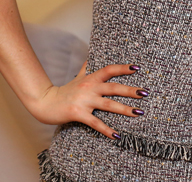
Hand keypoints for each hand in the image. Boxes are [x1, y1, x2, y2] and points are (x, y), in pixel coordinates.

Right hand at [29, 62, 148, 139]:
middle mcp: (89, 88)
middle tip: (145, 93)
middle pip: (113, 87)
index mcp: (91, 78)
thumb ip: (86, 68)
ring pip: (108, 105)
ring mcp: (84, 101)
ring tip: (139, 113)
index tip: (137, 68)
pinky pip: (96, 123)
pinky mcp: (79, 114)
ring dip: (125, 109)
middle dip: (130, 90)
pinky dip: (107, 130)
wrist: (45, 103)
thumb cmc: (64, 91)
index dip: (123, 68)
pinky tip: (117, 135)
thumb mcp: (77, 77)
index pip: (109, 70)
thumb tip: (90, 57)